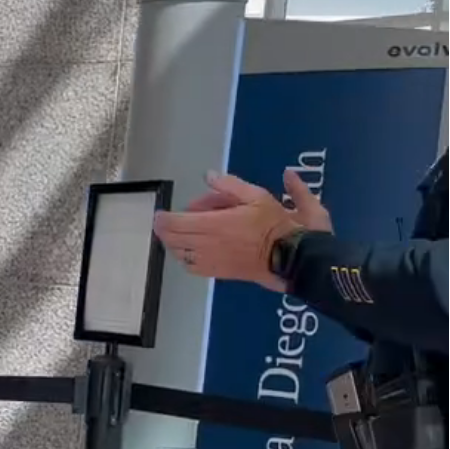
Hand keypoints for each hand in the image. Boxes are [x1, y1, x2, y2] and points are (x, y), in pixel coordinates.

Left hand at [153, 170, 319, 292]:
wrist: (289, 258)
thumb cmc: (275, 224)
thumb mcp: (257, 195)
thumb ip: (229, 185)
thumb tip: (208, 175)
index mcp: (214, 224)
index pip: (176, 223)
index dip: (163, 218)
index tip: (160, 213)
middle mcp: (207, 244)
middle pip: (172, 238)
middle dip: (164, 229)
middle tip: (164, 222)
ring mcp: (210, 261)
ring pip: (178, 253)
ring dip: (173, 242)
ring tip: (178, 233)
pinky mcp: (216, 273)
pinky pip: (190, 266)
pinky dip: (183, 257)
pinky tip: (189, 250)